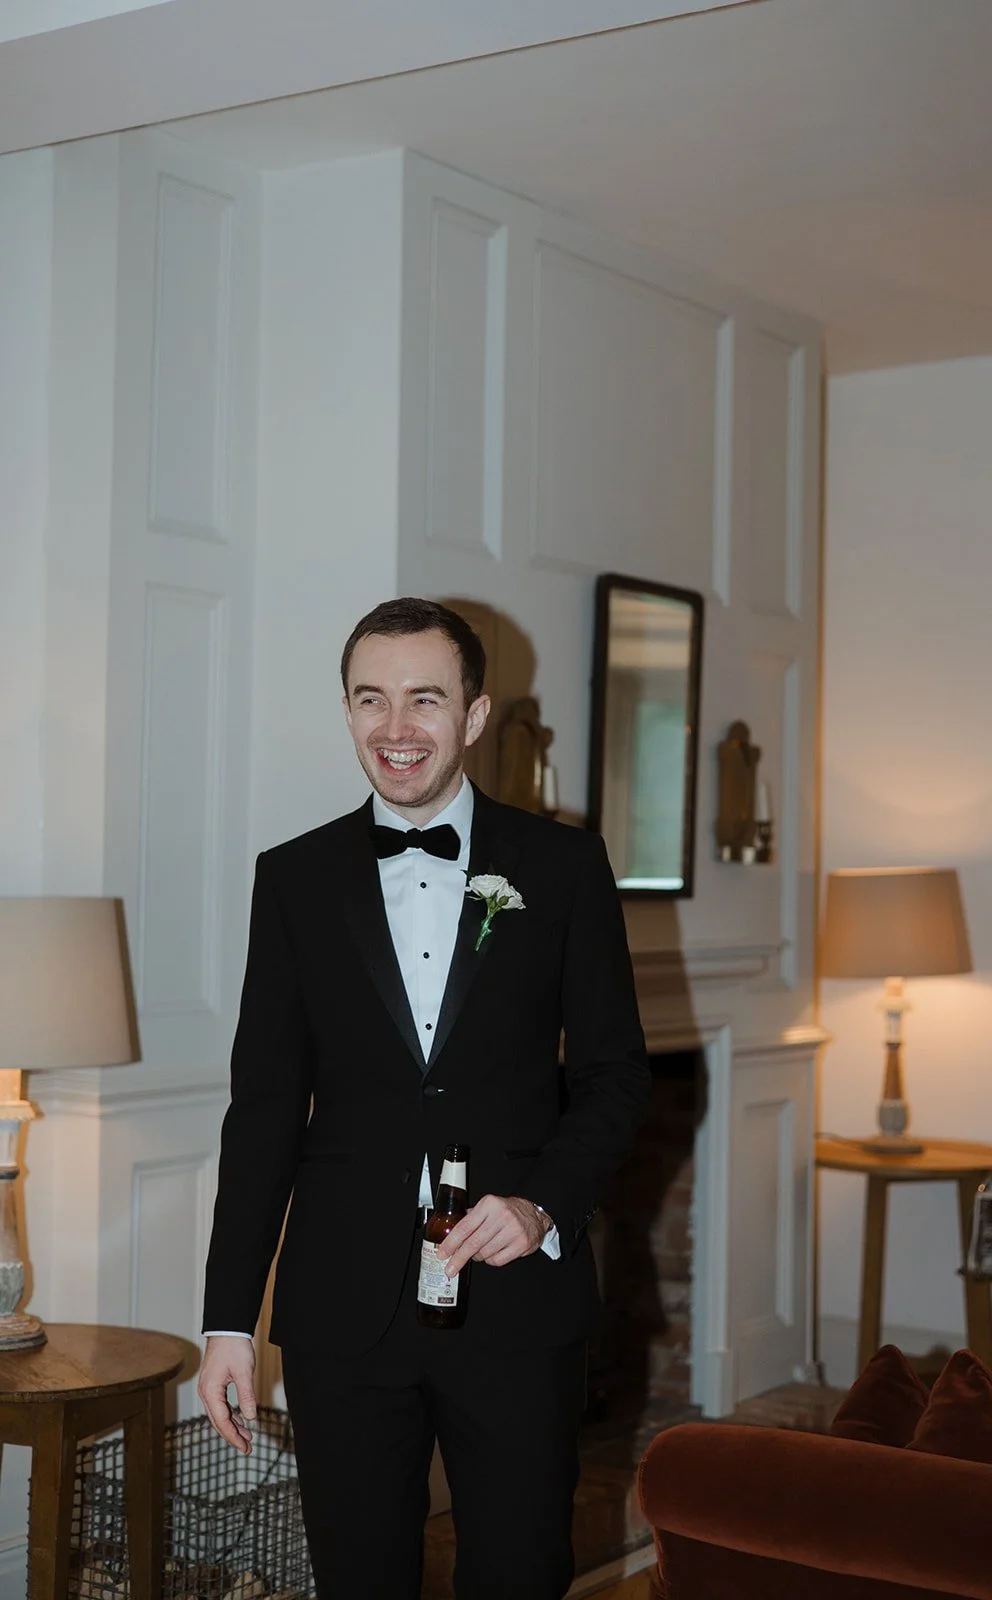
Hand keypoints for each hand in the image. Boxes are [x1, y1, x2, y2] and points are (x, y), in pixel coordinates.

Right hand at [198, 1336, 256, 1454]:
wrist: (227, 1328)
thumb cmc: (234, 1346)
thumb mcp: (244, 1372)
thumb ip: (246, 1396)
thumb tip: (251, 1417)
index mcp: (210, 1391)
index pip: (222, 1421)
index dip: (234, 1436)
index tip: (245, 1447)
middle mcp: (206, 1392)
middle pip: (218, 1421)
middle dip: (232, 1435)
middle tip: (247, 1448)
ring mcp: (208, 1388)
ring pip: (219, 1414)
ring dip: (232, 1426)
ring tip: (247, 1437)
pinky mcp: (214, 1384)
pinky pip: (221, 1405)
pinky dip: (231, 1415)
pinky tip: (241, 1420)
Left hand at [438, 1195, 550, 1278]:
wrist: (534, 1215)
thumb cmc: (507, 1211)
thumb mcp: (488, 1207)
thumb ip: (471, 1217)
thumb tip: (449, 1233)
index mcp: (489, 1204)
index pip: (465, 1227)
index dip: (451, 1243)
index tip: (443, 1253)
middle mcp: (501, 1216)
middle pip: (473, 1243)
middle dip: (459, 1258)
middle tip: (450, 1268)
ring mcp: (513, 1230)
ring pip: (484, 1254)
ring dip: (478, 1256)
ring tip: (481, 1250)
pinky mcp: (521, 1244)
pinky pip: (497, 1260)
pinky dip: (492, 1260)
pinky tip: (494, 1252)